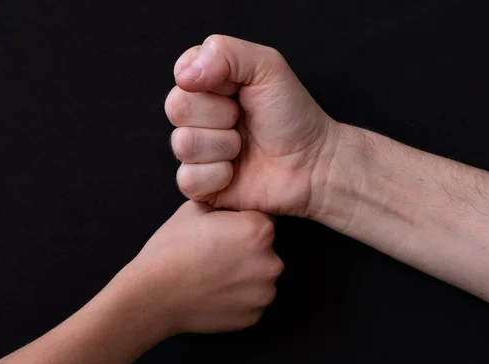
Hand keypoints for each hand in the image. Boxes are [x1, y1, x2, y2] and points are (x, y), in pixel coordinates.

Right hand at [125, 201, 282, 333]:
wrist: (153, 295)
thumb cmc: (171, 251)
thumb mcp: (196, 207)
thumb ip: (226, 201)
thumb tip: (236, 198)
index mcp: (259, 230)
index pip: (262, 218)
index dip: (241, 223)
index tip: (223, 232)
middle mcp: (270, 262)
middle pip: (265, 249)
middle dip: (246, 250)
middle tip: (216, 254)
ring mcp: (263, 293)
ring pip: (260, 277)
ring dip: (244, 275)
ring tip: (213, 274)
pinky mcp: (254, 316)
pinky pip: (252, 300)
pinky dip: (238, 297)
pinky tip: (214, 291)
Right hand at [165, 35, 338, 216]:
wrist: (312, 163)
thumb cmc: (293, 115)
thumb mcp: (267, 66)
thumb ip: (225, 53)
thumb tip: (184, 76)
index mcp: (208, 84)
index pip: (182, 74)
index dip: (210, 82)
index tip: (238, 90)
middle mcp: (197, 117)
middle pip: (176, 107)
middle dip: (219, 115)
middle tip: (243, 119)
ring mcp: (197, 152)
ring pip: (182, 144)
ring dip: (223, 146)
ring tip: (244, 147)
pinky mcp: (200, 185)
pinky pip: (187, 178)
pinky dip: (218, 176)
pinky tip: (235, 173)